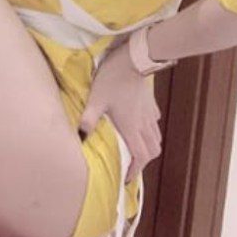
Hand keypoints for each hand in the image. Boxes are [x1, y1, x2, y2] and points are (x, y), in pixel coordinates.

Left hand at [78, 40, 161, 182]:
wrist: (133, 59)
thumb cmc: (113, 79)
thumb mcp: (96, 99)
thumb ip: (88, 118)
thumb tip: (80, 137)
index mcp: (132, 127)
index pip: (141, 157)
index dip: (135, 170)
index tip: (126, 178)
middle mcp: (144, 124)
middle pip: (152, 151)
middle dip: (143, 162)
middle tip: (130, 164)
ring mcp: (149, 114)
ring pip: (156, 138)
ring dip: (147, 148)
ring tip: (135, 149)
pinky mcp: (151, 103)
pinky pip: (154, 123)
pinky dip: (149, 131)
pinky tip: (140, 126)